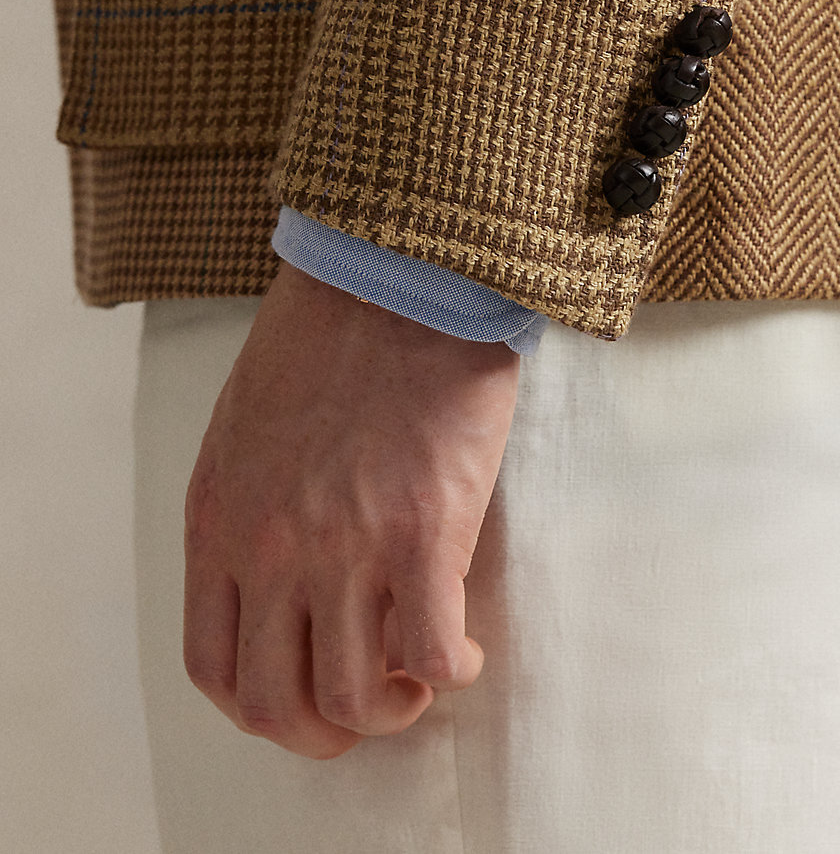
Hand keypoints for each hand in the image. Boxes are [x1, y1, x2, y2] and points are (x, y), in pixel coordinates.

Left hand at [181, 260, 519, 758]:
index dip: (264, 706)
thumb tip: (287, 581)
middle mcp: (272, 549)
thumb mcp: (246, 425)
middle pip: (279, 704)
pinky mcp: (424, 531)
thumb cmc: (328, 332)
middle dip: (325, 730)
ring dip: (394, 707)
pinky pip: (433, 652)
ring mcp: (346, 546)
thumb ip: (250, 508)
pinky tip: (465, 651)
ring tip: (420, 674)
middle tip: (369, 706)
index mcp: (220, 520)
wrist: (396, 270)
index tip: (306, 694)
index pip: (214, 667)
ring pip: (357, 696)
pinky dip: (451, 671)